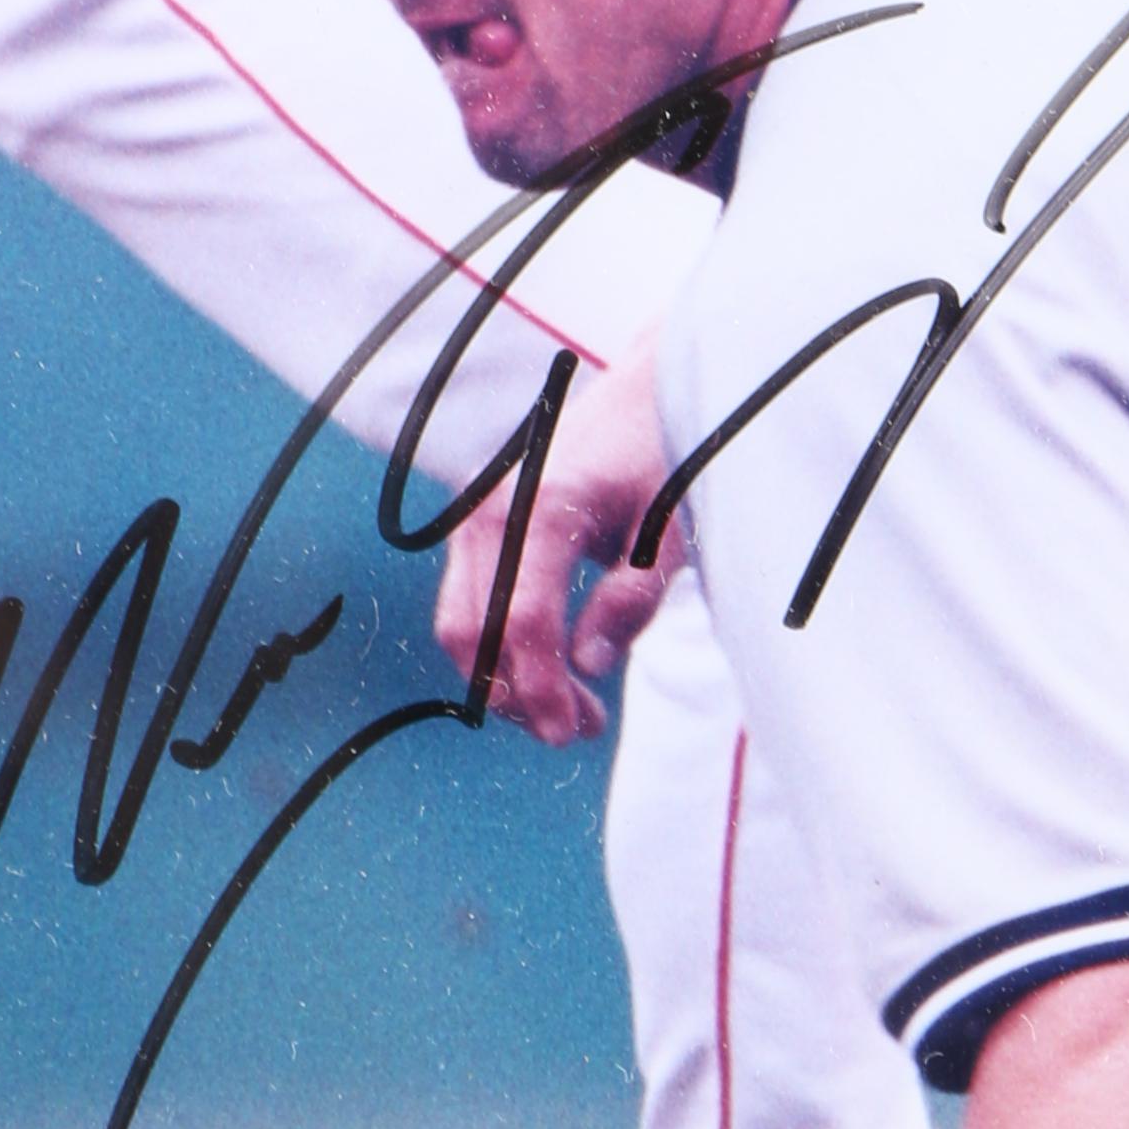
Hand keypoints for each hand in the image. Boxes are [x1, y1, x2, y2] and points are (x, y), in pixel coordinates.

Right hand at [432, 336, 672, 742]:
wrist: (640, 392)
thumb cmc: (662, 461)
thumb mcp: (667, 532)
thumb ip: (632, 599)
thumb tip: (588, 664)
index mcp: (544, 506)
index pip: (523, 622)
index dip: (542, 690)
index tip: (572, 735)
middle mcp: (492, 510)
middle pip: (475, 634)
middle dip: (520, 697)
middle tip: (581, 728)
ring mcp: (474, 517)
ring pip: (460, 625)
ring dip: (505, 680)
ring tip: (574, 707)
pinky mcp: (474, 528)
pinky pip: (468, 604)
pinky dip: (497, 649)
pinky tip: (552, 666)